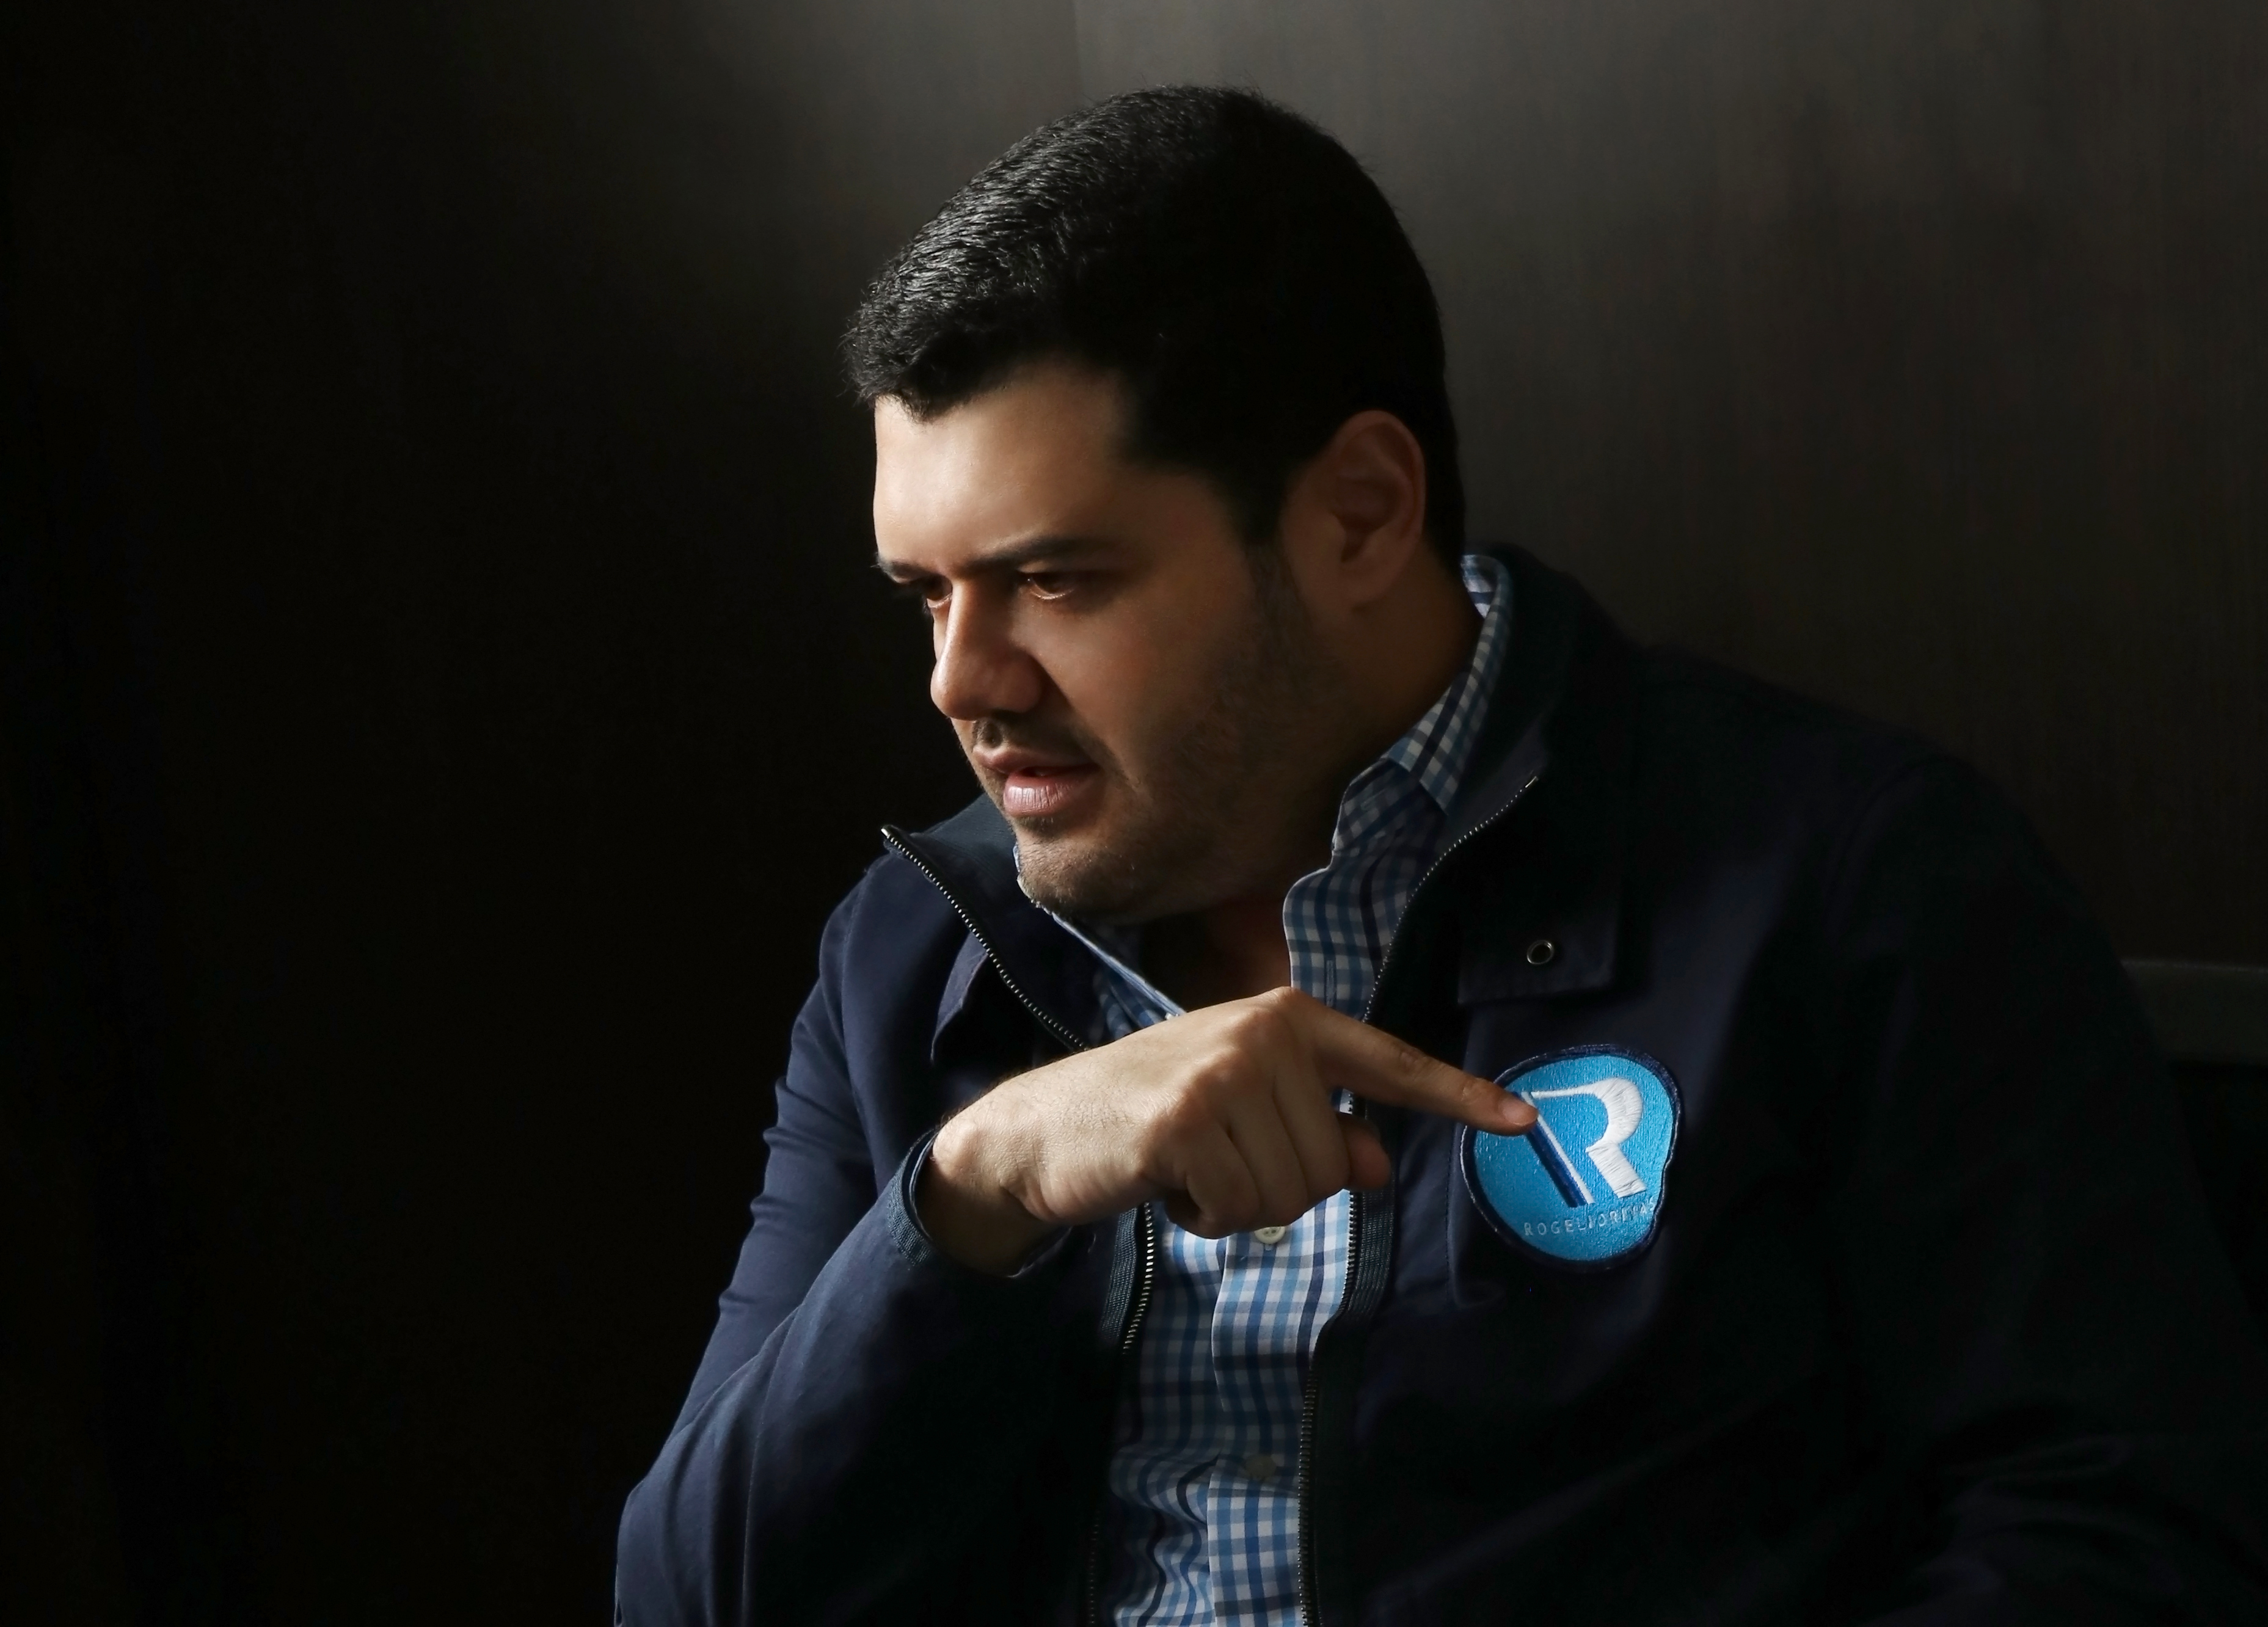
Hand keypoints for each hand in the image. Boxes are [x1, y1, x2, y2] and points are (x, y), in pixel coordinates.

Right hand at [916, 986, 1535, 1271]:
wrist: (1046, 1127)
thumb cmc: (1154, 1116)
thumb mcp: (1243, 1112)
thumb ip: (1318, 1130)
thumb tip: (1378, 1162)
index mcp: (1288, 1021)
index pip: (1389, 1063)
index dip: (1459, 1097)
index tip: (1524, 1121)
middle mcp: (1264, 1034)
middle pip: (1333, 1163)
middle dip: (1276, 1184)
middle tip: (1213, 1158)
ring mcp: (1225, 1072)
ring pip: (1293, 1192)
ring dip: (1240, 1203)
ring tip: (1188, 1166)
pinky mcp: (1187, 1120)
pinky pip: (1240, 1208)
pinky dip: (1206, 1216)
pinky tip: (1167, 1182)